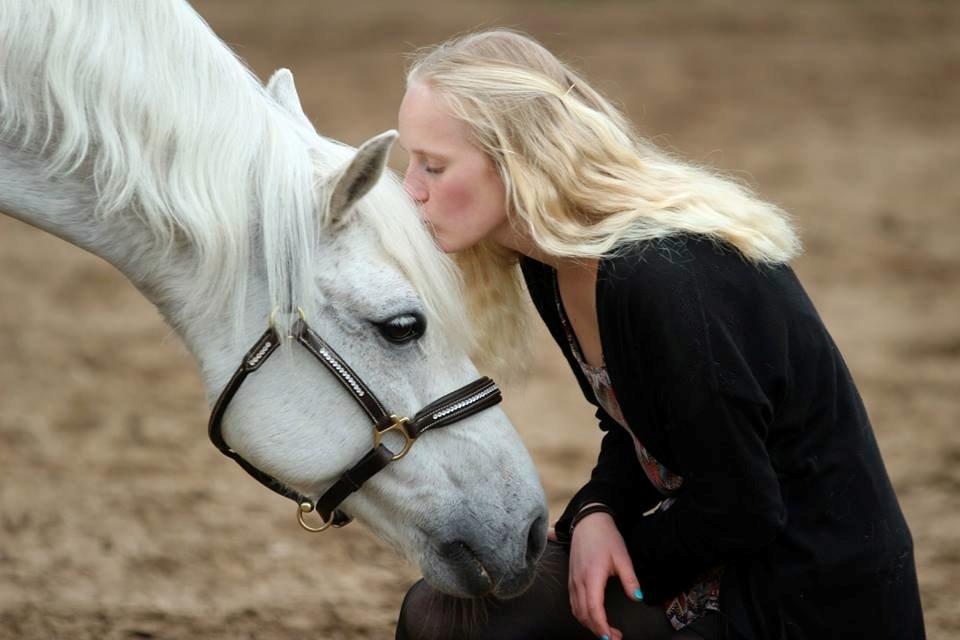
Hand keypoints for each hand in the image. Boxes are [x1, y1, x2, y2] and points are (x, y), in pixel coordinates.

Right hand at [568, 512, 642, 639]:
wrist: (589, 522)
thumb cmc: (606, 537)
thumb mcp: (622, 556)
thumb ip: (630, 579)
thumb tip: (638, 598)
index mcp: (592, 576)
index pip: (594, 608)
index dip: (602, 626)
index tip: (612, 637)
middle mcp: (579, 581)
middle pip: (583, 614)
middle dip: (598, 630)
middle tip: (615, 637)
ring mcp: (573, 580)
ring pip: (576, 610)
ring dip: (589, 624)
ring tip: (606, 631)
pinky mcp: (571, 579)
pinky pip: (573, 603)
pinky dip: (583, 615)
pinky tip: (594, 618)